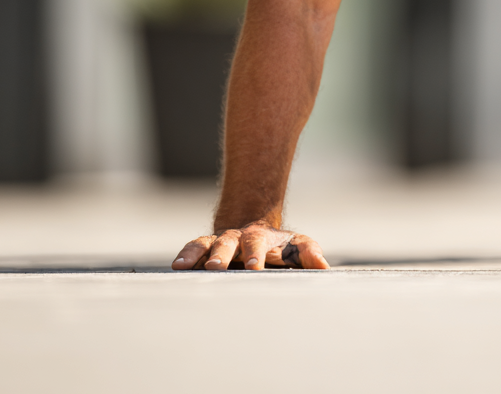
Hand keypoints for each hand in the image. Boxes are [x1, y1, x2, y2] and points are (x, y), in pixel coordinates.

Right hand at [171, 220, 329, 270]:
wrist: (255, 231)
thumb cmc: (279, 247)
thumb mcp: (296, 247)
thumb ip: (309, 254)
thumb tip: (324, 267)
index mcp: (260, 239)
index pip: (258, 244)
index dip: (255, 255)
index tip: (253, 267)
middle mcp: (237, 238)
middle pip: (228, 243)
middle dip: (222, 255)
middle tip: (216, 267)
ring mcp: (219, 242)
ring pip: (206, 244)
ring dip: (197, 254)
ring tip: (184, 266)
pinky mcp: (205, 248)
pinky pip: (193, 248)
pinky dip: (185, 255)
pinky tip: (176, 266)